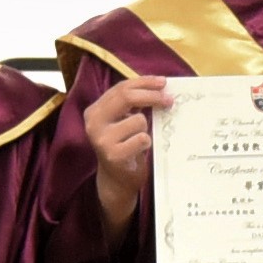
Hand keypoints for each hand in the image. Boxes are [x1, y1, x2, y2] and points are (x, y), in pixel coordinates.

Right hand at [85, 76, 170, 231]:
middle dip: (152, 96)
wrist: (116, 180)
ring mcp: (102, 139)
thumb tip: (160, 86)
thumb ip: (132, 104)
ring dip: (145, 129)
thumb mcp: (121, 121)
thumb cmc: (123, 146)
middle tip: (169, 100)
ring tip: (138, 140)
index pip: (121, 88)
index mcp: (94, 110)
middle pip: (126, 97)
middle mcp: (93, 122)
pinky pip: (142, 139)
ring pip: (139, 120)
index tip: (163, 82)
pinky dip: (146, 143)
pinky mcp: (113, 155)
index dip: (144, 82)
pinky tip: (138, 150)